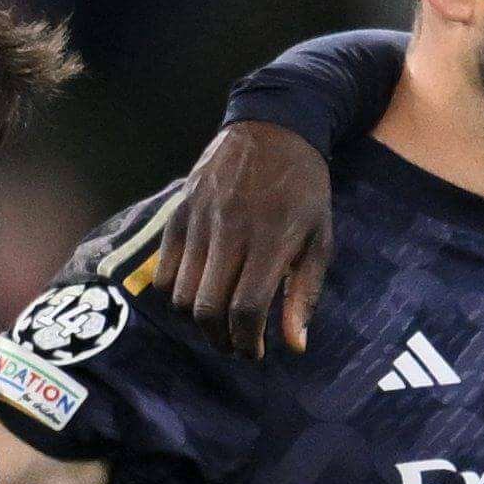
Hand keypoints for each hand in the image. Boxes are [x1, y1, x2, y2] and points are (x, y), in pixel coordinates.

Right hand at [159, 114, 337, 355]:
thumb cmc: (304, 190)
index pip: (246, 308)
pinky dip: (176, 293)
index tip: (255, 353)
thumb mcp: (319, 238)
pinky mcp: (177, 213)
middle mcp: (229, 231)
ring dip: (197, 319)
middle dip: (220, 339)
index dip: (247, 342)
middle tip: (234, 345)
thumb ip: (304, 293)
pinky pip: (164, 270)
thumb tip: (294, 345)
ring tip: (217, 320)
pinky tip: (197, 291)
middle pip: (207, 308)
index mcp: (271, 239)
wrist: (272, 129)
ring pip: (181, 294)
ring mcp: (198, 221)